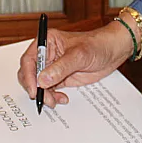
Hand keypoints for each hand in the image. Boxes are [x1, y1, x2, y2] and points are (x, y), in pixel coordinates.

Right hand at [17, 21, 135, 108]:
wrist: (113, 51)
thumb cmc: (97, 45)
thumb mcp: (79, 55)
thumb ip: (60, 67)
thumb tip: (43, 79)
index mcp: (47, 41)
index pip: (29, 59)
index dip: (28, 75)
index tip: (34, 88)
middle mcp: (47, 54)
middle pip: (31, 74)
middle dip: (35, 88)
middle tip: (44, 98)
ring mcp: (54, 67)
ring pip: (39, 85)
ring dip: (44, 95)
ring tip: (54, 100)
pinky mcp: (61, 78)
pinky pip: (50, 90)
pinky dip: (53, 97)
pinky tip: (62, 99)